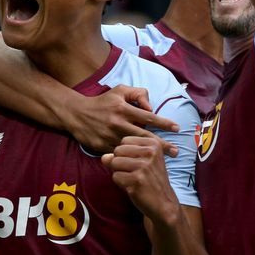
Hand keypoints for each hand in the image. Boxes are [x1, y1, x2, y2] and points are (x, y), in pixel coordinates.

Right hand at [61, 85, 179, 154]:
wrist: (77, 114)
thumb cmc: (102, 102)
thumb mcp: (120, 90)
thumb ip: (138, 94)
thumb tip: (151, 107)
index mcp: (123, 108)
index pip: (148, 117)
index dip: (164, 123)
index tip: (177, 128)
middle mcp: (118, 123)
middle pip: (145, 136)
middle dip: (162, 144)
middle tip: (176, 151)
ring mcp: (109, 136)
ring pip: (133, 148)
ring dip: (148, 154)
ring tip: (163, 160)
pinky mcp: (102, 147)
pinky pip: (120, 154)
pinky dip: (131, 159)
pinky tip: (141, 163)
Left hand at [101, 136, 180, 224]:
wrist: (163, 203)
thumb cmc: (151, 181)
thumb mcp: (142, 162)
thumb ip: (122, 155)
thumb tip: (104, 157)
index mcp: (154, 144)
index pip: (125, 141)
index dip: (126, 154)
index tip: (139, 163)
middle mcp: (150, 152)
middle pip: (118, 150)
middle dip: (121, 163)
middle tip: (135, 173)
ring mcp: (144, 166)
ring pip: (114, 163)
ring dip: (120, 173)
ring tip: (133, 180)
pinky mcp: (136, 180)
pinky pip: (115, 176)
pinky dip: (121, 184)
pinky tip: (133, 187)